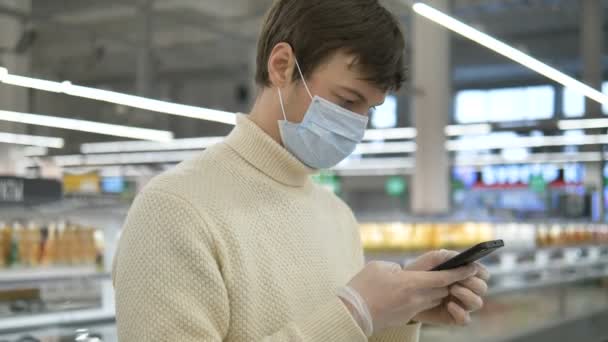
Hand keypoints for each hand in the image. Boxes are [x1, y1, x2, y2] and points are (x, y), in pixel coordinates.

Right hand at [344, 260, 476, 333]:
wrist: (352, 313)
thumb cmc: (362, 287)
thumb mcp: (379, 267)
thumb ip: (396, 267)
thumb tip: (402, 271)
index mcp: (411, 283)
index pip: (443, 278)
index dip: (459, 272)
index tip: (471, 267)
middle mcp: (415, 298)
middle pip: (442, 290)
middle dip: (450, 282)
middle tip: (456, 272)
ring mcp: (411, 309)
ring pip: (433, 299)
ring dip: (437, 291)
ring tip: (436, 282)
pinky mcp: (405, 316)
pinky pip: (421, 306)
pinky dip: (424, 298)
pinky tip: (416, 293)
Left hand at [405, 250, 490, 325]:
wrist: (404, 290)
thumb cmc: (419, 272)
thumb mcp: (430, 260)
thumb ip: (446, 257)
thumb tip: (465, 261)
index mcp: (464, 273)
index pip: (483, 273)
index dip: (481, 271)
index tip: (472, 268)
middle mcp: (467, 289)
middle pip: (482, 288)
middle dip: (472, 283)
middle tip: (457, 280)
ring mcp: (461, 304)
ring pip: (477, 303)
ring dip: (467, 295)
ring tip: (451, 289)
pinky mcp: (453, 317)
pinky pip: (465, 319)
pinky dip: (460, 313)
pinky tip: (449, 305)